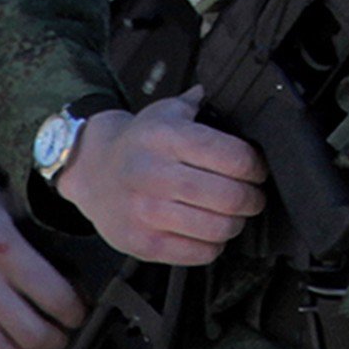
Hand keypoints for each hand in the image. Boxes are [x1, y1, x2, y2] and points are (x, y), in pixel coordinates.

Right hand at [51, 93, 265, 264]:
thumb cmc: (138, 142)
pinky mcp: (142, 243)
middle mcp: (154, 173)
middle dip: (252, 198)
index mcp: (166, 137)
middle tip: (252, 196)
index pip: (232, 157)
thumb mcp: (166, 111)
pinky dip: (214, 245)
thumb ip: (203, 103)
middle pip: (229, 196)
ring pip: (217, 228)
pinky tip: (208, 231)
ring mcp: (146, 212)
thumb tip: (239, 95)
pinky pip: (199, 253)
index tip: (256, 169)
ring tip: (232, 214)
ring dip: (236, 223)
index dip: (255, 166)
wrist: (92, 171)